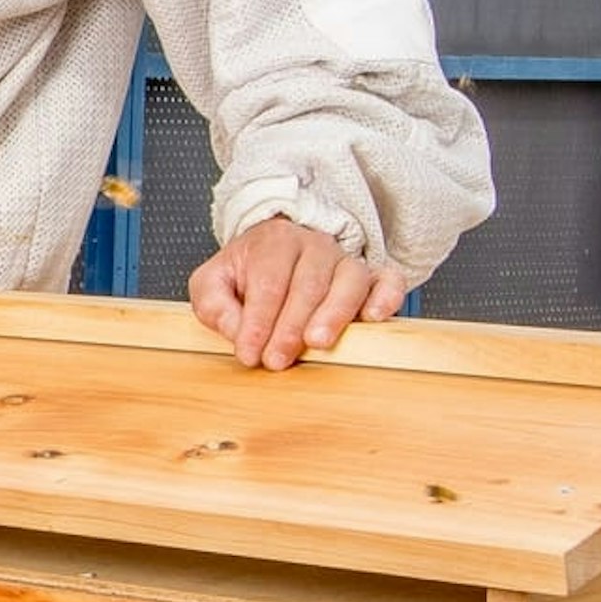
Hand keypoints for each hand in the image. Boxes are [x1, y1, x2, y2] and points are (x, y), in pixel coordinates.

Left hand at [188, 217, 405, 370]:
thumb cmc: (247, 271)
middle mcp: (314, 246)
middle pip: (307, 284)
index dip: (258, 321)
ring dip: (334, 314)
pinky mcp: (372, 276)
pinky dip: (386, 297)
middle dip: (290, 326)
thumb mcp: (213, 282)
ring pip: (349, 281)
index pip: (268, 282)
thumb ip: (213, 303)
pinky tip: (373, 318)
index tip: (249, 353)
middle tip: (277, 359)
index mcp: (274, 242)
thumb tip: (235, 330)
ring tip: (319, 342)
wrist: (278, 248)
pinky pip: (388, 280)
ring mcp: (346, 260)